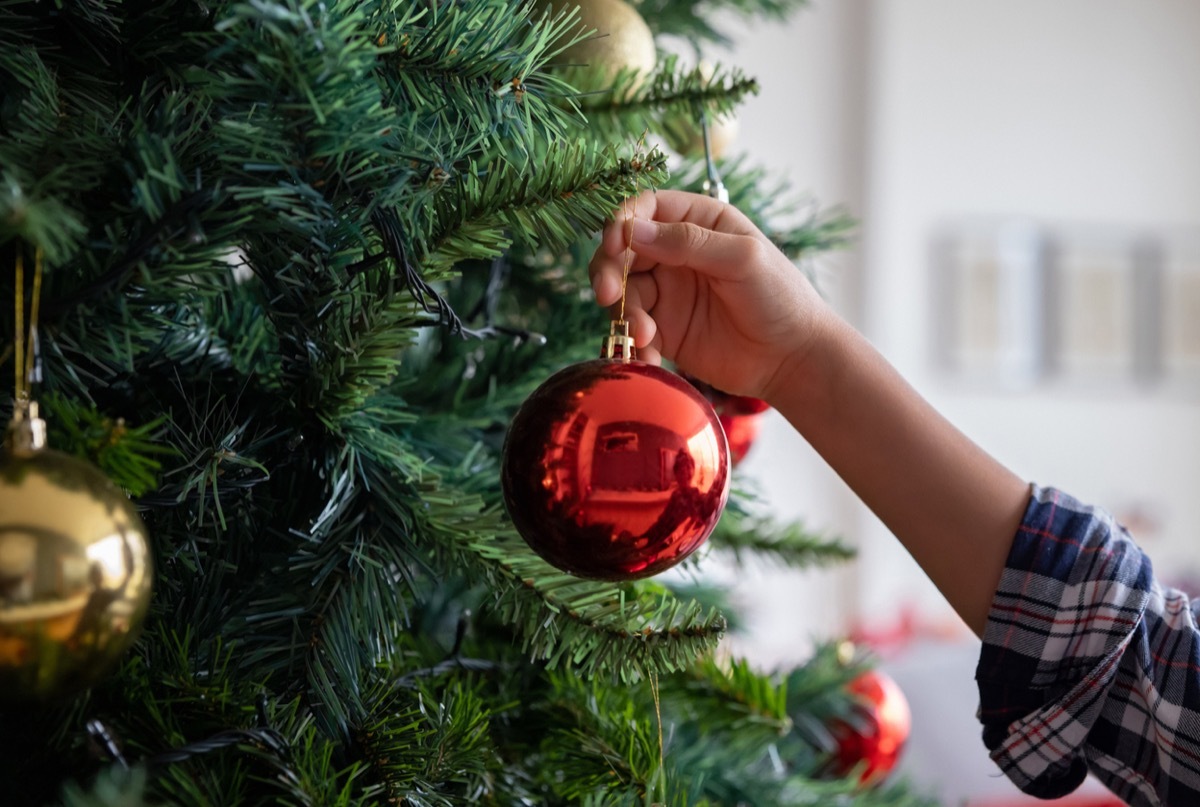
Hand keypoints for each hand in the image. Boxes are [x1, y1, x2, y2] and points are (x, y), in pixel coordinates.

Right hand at [589, 189, 831, 401]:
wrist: (792, 358)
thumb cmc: (780, 297)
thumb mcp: (742, 259)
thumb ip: (688, 242)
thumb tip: (633, 230)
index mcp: (699, 222)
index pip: (646, 208)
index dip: (622, 222)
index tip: (614, 245)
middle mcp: (677, 253)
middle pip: (622, 250)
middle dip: (608, 270)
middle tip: (606, 295)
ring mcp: (668, 292)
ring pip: (623, 292)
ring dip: (624, 312)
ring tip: (645, 336)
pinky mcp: (664, 329)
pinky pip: (633, 329)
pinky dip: (632, 342)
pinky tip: (648, 357)